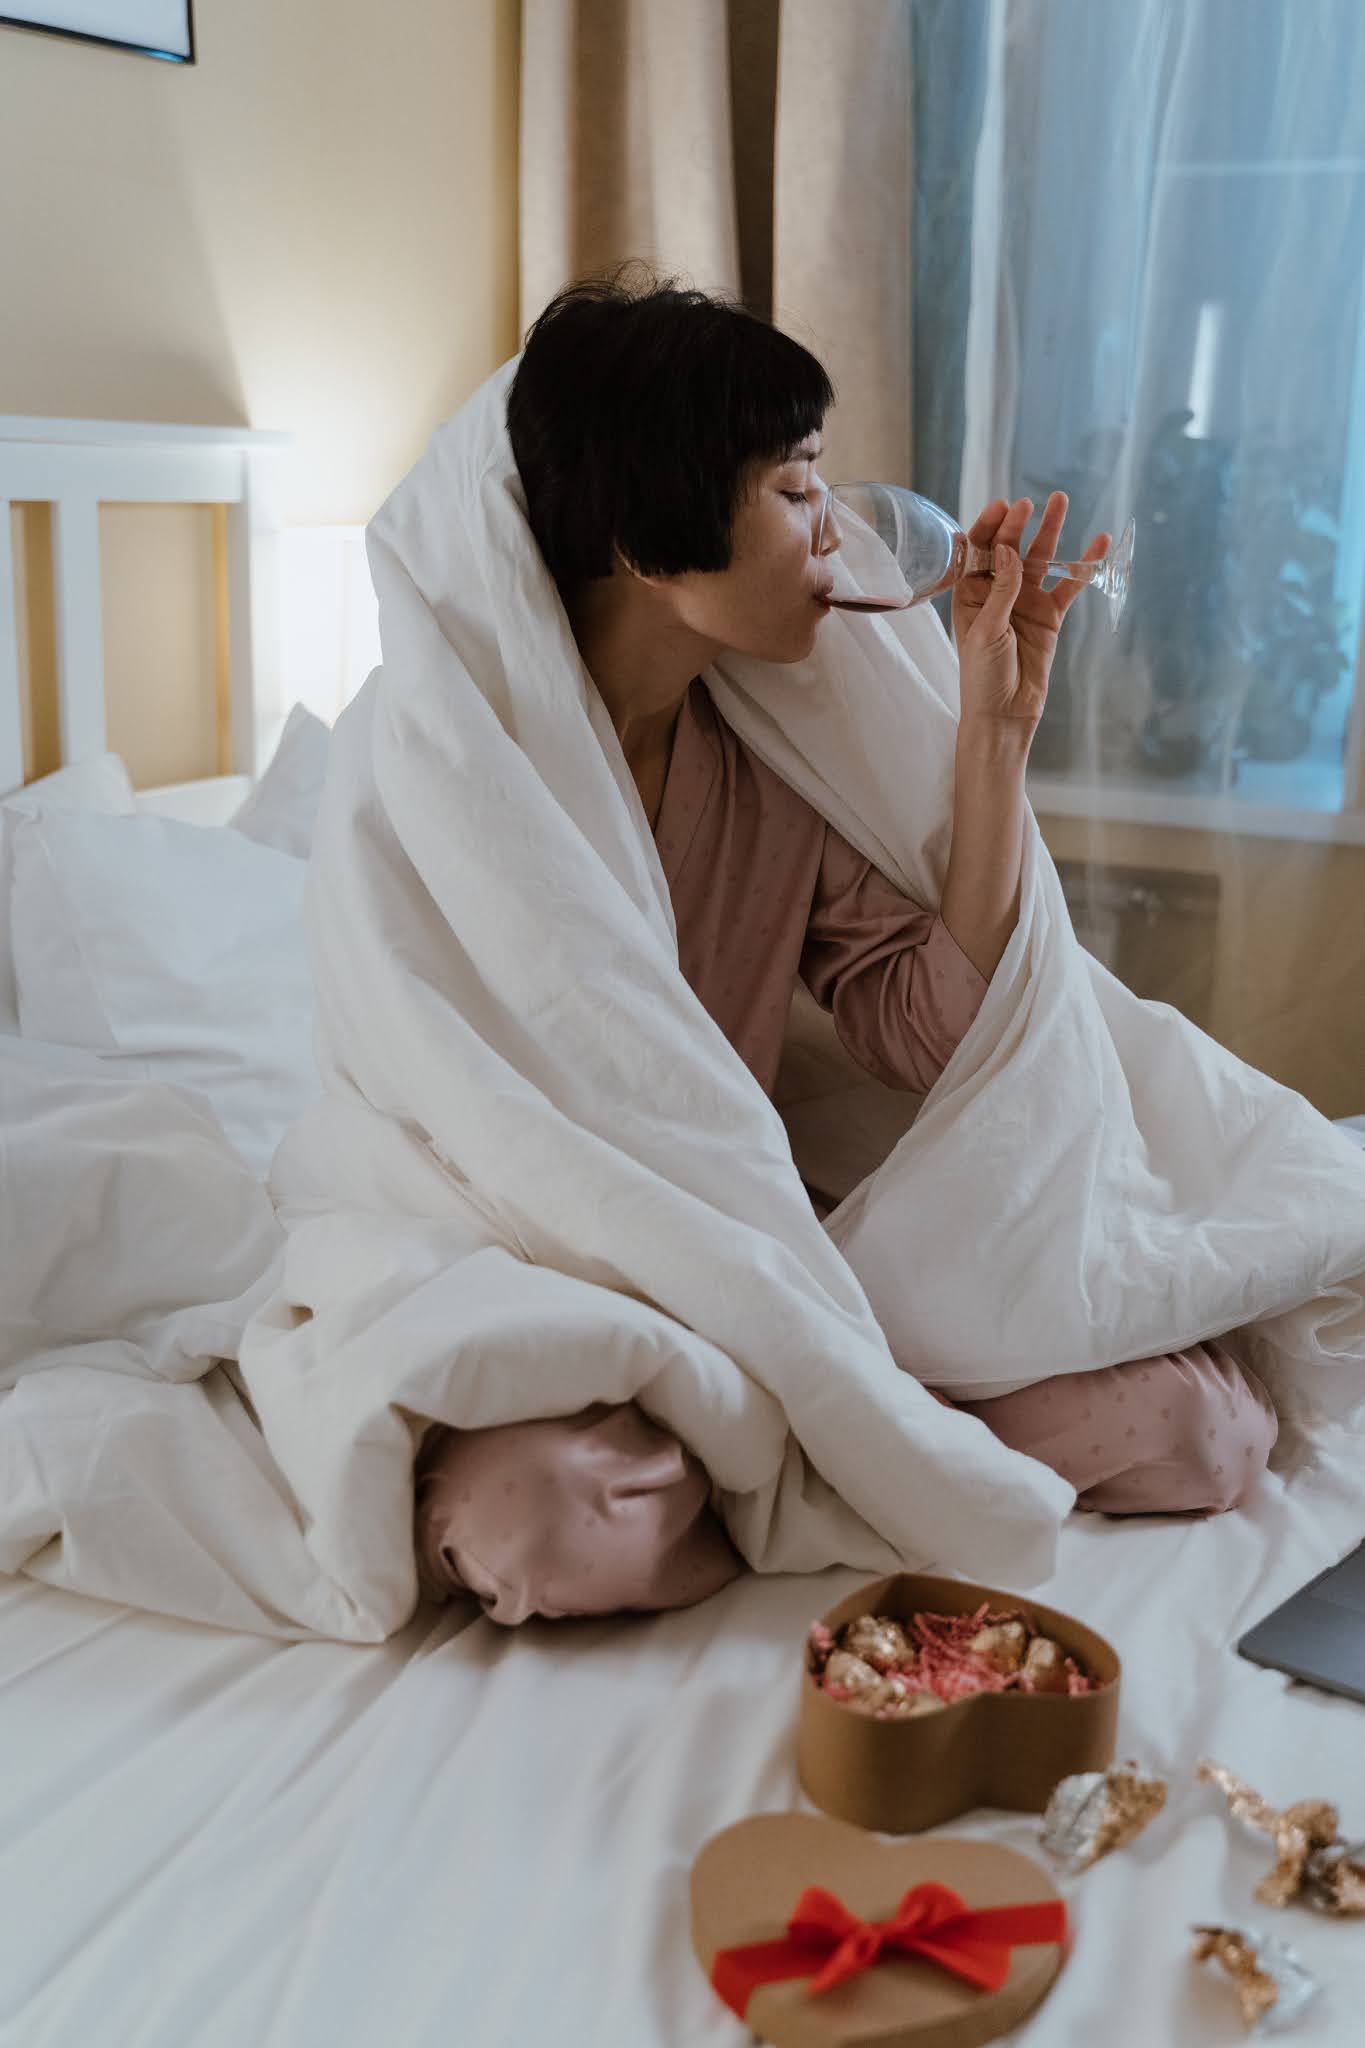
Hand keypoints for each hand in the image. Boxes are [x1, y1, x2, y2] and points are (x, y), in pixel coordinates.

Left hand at [951, 493, 1109, 732]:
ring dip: (1050, 531)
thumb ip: (1001, 590)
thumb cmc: (982, 675)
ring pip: (1040, 559)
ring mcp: (1025, 601)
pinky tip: (1098, 542)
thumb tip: (1008, 550)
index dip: (989, 527)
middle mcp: (997, 591)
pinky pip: (1069, 585)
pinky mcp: (1049, 615)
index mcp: (969, 594)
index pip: (978, 550)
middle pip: (1009, 548)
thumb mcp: (986, 630)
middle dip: (1018, 524)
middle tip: (1030, 504)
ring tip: (1061, 501)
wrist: (1006, 713)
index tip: (1003, 508)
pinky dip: (1083, 565)